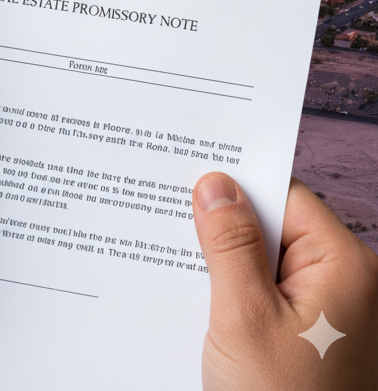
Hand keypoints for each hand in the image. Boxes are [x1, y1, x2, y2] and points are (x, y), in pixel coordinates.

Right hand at [193, 172, 377, 390]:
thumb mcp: (243, 316)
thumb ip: (230, 243)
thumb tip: (216, 183)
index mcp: (344, 267)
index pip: (286, 195)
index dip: (237, 184)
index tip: (187, 174)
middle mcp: (345, 285)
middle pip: (275, 226)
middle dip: (222, 225)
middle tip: (168, 219)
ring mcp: (329, 315)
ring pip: (264, 262)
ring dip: (222, 263)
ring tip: (177, 266)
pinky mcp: (309, 341)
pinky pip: (266, 295)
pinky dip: (231, 293)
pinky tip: (196, 303)